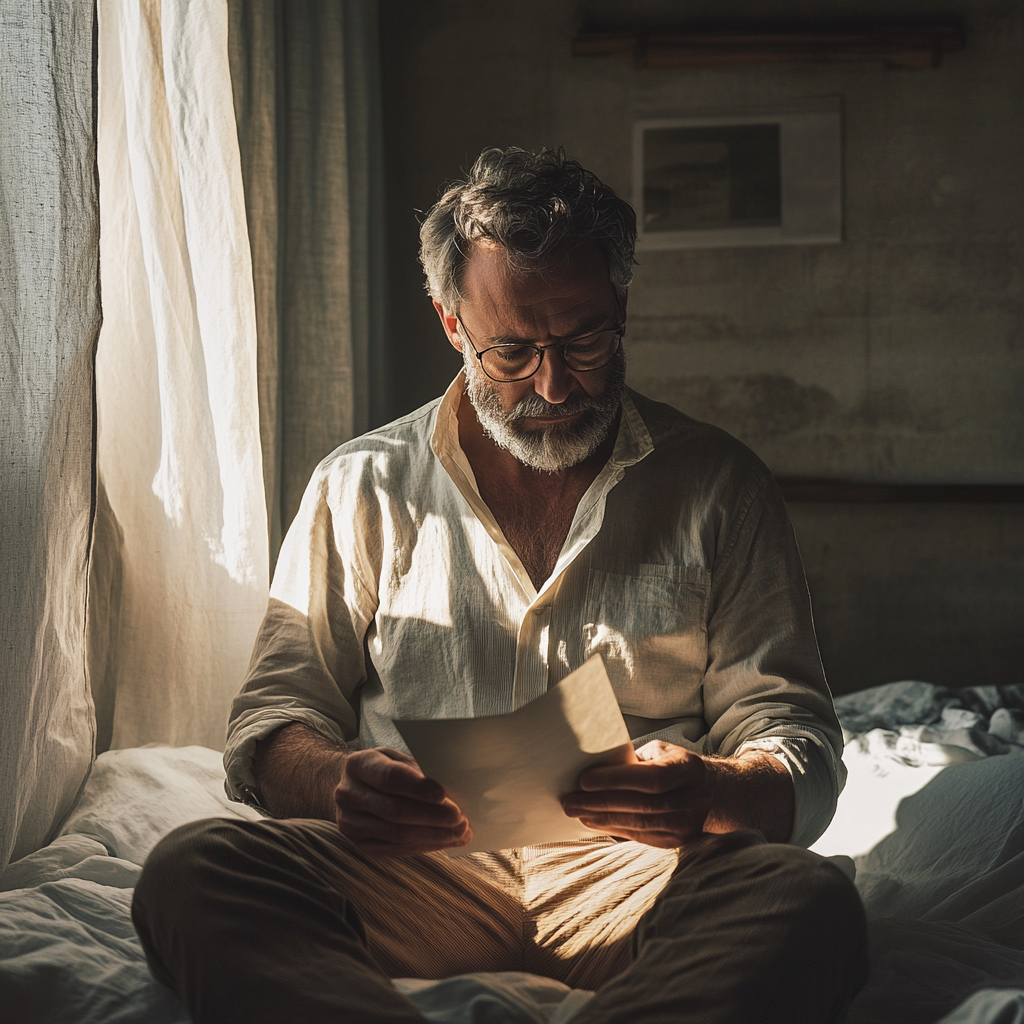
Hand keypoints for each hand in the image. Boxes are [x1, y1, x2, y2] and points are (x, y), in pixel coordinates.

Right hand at [333, 747, 470, 855]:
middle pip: (394, 810)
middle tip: (460, 819)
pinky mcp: (359, 844)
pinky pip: (395, 849)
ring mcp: (350, 823)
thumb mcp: (395, 758)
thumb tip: (453, 787)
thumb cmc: (382, 768)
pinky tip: (444, 841)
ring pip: (396, 834)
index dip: (417, 787)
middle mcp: (348, 794)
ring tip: (460, 832)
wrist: (351, 787)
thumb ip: (417, 770)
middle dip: (432, 816)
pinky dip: (424, 846)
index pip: (389, 777)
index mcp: (358, 765)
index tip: (443, 794)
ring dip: (433, 835)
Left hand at [561, 740, 711, 847]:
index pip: (651, 778)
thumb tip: (594, 766)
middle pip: (642, 805)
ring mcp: (688, 824)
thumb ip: (633, 760)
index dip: (616, 780)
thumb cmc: (672, 764)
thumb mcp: (659, 752)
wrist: (709, 791)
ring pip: (639, 824)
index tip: (584, 780)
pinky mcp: (677, 841)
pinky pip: (640, 837)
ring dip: (602, 819)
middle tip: (570, 801)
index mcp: (689, 769)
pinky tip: (594, 822)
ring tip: (577, 812)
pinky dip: (614, 829)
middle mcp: (694, 799)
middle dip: (601, 803)